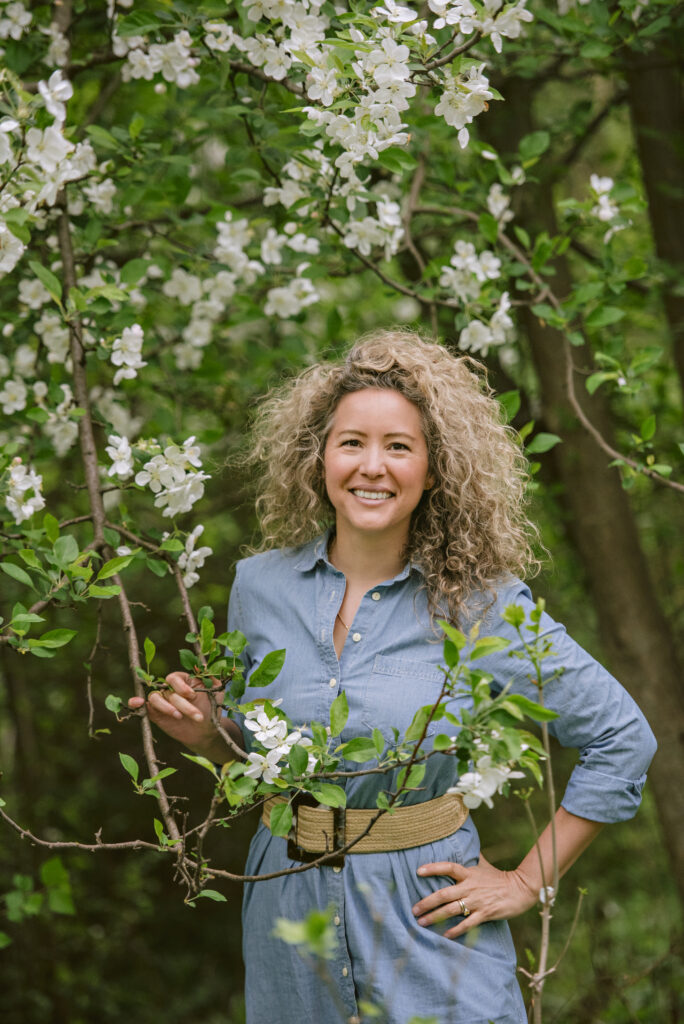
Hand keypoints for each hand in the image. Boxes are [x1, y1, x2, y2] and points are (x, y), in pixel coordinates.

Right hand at [128, 671, 229, 757]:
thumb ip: (211, 678)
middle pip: (168, 691)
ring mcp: (162, 701)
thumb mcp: (216, 693)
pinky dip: (136, 702)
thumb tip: (202, 665)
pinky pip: (143, 706)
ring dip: (166, 708)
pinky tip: (137, 702)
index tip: (193, 696)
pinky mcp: (155, 714)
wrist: (206, 731)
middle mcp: (170, 689)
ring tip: (179, 716)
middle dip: (183, 705)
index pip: (174, 677)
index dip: (181, 686)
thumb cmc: (210, 709)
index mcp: (183, 680)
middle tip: (198, 717)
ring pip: (155, 698)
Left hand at [411, 854, 537, 939]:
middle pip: (444, 894)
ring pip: (452, 910)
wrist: (520, 889)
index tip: (418, 871)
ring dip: (435, 917)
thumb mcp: (484, 865)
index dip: (433, 868)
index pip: (448, 867)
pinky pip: (467, 924)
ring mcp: (477, 901)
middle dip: (427, 902)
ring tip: (422, 923)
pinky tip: (445, 935)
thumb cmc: (499, 878)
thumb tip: (465, 844)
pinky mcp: (485, 914)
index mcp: (469, 873)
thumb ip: (472, 858)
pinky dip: (455, 930)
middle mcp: (470, 887)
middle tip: (414, 909)